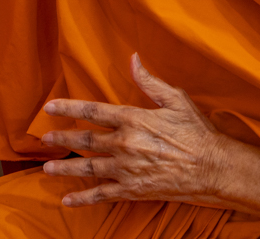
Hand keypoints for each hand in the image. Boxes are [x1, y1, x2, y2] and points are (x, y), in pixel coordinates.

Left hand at [40, 54, 225, 206]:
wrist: (214, 168)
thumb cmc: (196, 132)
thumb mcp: (175, 99)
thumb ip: (149, 81)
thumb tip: (133, 59)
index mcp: (133, 119)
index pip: (92, 111)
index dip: (68, 108)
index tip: (49, 108)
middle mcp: (125, 144)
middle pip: (85, 141)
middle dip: (63, 139)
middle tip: (45, 138)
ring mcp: (127, 169)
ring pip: (88, 168)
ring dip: (66, 168)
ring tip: (48, 167)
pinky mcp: (134, 190)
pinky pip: (103, 194)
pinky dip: (84, 198)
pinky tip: (68, 200)